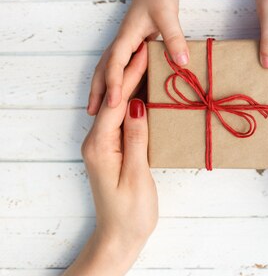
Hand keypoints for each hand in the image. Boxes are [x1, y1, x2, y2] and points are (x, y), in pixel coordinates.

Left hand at [66, 43, 156, 274]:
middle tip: (149, 49)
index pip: (118, 103)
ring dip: (134, 85)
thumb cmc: (131, 212)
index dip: (131, 76)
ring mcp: (105, 146)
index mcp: (101, 146)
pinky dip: (135, 103)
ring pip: (120, 108)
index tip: (146, 54)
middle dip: (132, 74)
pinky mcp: (113, 151)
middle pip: (116, 100)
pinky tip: (146, 93)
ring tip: (150, 63)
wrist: (120, 237)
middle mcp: (98, 142)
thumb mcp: (136, 175)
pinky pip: (123, 120)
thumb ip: (135, 139)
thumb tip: (136, 104)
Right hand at [88, 0, 187, 114]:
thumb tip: (182, 62)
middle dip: (97, 92)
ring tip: (100, 108)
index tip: (113, 105)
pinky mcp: (132, 43)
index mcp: (127, 37)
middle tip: (94, 114)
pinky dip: (116, 79)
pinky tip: (124, 90)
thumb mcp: (168, 15)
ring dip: (102, 87)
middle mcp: (122, 42)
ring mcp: (125, 43)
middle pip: (103, 70)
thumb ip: (173, 37)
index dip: (114, 85)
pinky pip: (120, 65)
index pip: (116, 65)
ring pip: (108, 68)